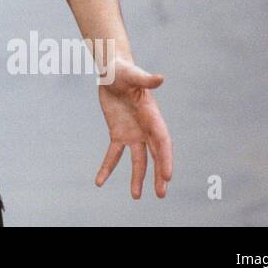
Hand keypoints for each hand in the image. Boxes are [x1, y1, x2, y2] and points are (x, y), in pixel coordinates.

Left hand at [94, 57, 172, 198]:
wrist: (112, 72)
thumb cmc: (124, 70)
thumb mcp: (132, 74)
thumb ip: (145, 79)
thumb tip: (160, 78)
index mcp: (153, 116)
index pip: (162, 141)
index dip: (165, 158)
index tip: (167, 176)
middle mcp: (146, 129)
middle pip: (155, 155)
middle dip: (158, 175)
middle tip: (161, 193)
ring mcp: (133, 134)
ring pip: (138, 160)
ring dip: (137, 178)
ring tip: (136, 196)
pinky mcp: (118, 134)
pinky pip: (113, 155)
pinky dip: (107, 168)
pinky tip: (99, 182)